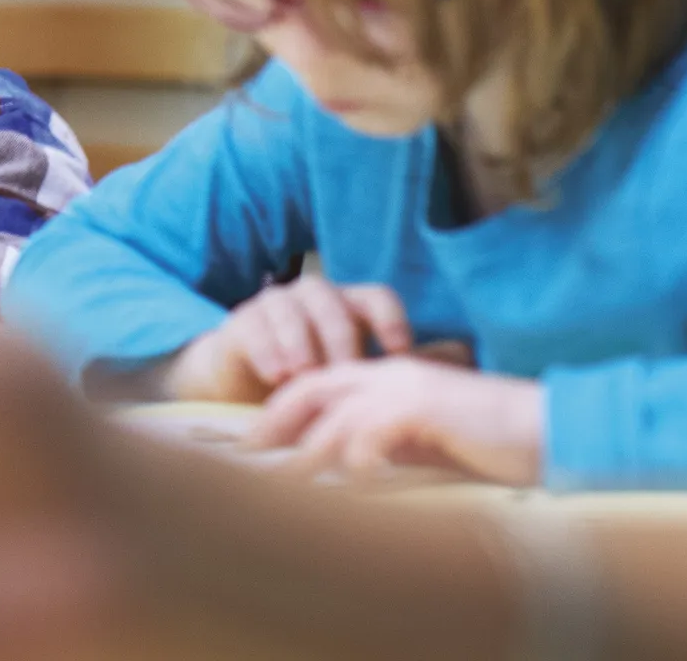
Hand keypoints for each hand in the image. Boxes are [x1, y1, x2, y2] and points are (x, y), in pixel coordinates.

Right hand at [162, 272, 415, 401]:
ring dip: (300, 340)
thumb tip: (445, 386)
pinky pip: (255, 325)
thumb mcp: (351, 384)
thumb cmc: (310, 387)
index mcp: (348, 307)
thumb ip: (388, 381)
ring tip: (305, 373)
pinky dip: (268, 348)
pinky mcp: (240, 321)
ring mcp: (275, 305)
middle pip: (332, 302)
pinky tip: (276, 374)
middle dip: (340, 337)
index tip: (400, 351)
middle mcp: (313, 298)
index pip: (377, 297)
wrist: (242, 390)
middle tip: (345, 372)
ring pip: (292, 308)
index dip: (391, 319)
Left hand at [249, 357, 545, 485]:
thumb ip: (387, 442)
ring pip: (335, 416)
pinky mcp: (425, 408)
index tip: (256, 441)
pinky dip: (353, 462)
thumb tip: (345, 468)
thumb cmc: (492, 440)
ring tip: (282, 486)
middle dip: (276, 422)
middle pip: (313, 389)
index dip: (283, 410)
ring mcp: (407, 387)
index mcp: (390, 375)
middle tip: (246, 455)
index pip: (321, 384)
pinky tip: (346, 488)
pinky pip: (371, 434)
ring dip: (305, 453)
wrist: (550, 427)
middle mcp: (391, 373)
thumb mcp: (427, 439)